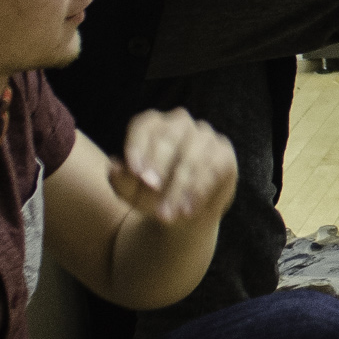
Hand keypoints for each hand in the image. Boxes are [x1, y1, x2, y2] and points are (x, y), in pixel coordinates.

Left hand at [110, 109, 236, 226]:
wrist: (181, 214)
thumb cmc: (151, 196)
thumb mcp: (130, 192)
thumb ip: (120, 179)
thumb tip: (114, 166)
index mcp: (154, 126)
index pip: (145, 126)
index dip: (138, 146)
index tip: (135, 172)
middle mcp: (181, 124)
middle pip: (170, 136)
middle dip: (159, 163)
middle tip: (151, 188)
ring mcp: (205, 137)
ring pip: (192, 155)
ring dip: (179, 187)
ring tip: (167, 213)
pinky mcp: (224, 154)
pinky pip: (214, 167)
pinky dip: (199, 191)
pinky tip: (187, 210)